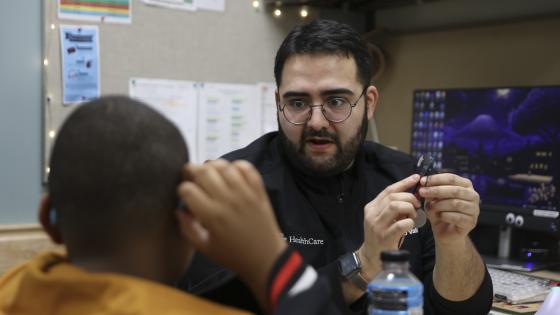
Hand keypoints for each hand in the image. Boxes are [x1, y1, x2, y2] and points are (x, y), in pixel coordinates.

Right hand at [176, 159, 286, 307]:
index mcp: (212, 216)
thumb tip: (179, 210)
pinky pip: (247, 168)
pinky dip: (237, 165)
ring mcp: (245, 193)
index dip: (182, 189)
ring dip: (213, 165)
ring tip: (209, 172)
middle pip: (204, 172)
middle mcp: (227, 200)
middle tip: (191, 175)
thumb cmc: (232, 255)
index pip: (188, 190)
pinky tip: (231, 172)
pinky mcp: (258, 191)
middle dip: (192, 170)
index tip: (184, 193)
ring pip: (224, 166)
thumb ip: (187, 228)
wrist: (265, 258)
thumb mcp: (204, 248)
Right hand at [357, 174, 420, 278]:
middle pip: (393, 197)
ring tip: (414, 215)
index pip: (388, 190)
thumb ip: (393, 207)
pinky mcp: (384, 237)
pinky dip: (409, 222)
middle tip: (417, 205)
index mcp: (371, 207)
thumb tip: (412, 194)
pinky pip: (400, 224)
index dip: (404, 183)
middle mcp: (371, 214)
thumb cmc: (382, 236)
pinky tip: (411, 225)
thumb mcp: (383, 219)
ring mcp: (377, 226)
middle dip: (409, 197)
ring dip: (409, 208)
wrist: (372, 257)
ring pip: (394, 206)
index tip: (416, 178)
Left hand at [418, 173, 479, 245]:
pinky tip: (438, 216)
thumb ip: (430, 190)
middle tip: (422, 192)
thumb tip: (423, 182)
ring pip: (456, 203)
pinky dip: (444, 216)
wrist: (445, 232)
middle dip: (436, 190)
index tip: (423, 181)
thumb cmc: (440, 212)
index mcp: (465, 185)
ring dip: (439, 205)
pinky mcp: (471, 222)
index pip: (452, 178)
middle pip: (455, 190)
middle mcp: (473, 195)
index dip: (436, 179)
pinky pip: (457, 217)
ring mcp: (474, 209)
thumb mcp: (433, 198)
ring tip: (430, 207)